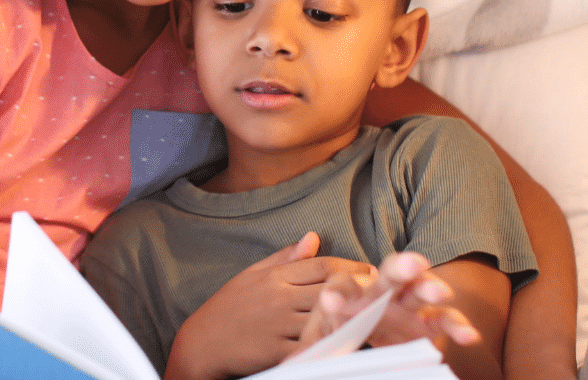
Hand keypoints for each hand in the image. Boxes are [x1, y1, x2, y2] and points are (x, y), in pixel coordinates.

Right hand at [163, 232, 374, 379]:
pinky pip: (312, 345)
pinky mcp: (278, 350)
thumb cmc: (226, 310)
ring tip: (378, 313)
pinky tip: (351, 341)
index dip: (351, 267)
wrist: (200, 346)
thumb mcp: (252, 275)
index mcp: (274, 277)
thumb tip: (314, 236)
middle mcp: (279, 297)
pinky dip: (332, 343)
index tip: (372, 272)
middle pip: (330, 288)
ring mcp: (279, 324)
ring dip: (353, 314)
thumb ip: (285, 257)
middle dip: (361, 289)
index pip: (322, 266)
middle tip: (387, 291)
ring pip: (326, 316)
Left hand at [295, 251, 479, 354]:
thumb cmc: (339, 331)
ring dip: (431, 288)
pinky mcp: (428, 323)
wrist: (367, 334)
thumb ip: (310, 348)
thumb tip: (291, 365)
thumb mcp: (321, 340)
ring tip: (440, 292)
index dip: (339, 295)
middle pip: (390, 276)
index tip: (331, 303)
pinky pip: (445, 321)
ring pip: (421, 291)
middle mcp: (382, 292)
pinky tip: (468, 335)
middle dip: (401, 268)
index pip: (343, 288)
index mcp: (350, 292)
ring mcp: (408, 305)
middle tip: (410, 264)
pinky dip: (458, 326)